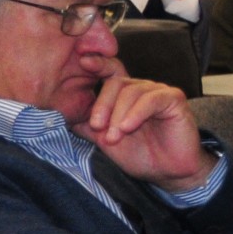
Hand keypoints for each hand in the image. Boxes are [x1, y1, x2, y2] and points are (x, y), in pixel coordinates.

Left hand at [72, 69, 216, 190]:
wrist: (168, 172)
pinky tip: (128, 128)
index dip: (97, 64)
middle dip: (102, 105)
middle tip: (96, 127)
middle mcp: (141, 88)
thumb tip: (58, 115)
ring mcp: (158, 92)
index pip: (109, 72)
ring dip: (118, 116)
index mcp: (124, 94)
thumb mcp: (105, 139)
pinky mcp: (174, 99)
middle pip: (115, 83)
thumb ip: (86, 125)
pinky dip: (135, 114)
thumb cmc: (139, 154)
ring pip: (131, 92)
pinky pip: (151, 100)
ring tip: (114, 137)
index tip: (82, 61)